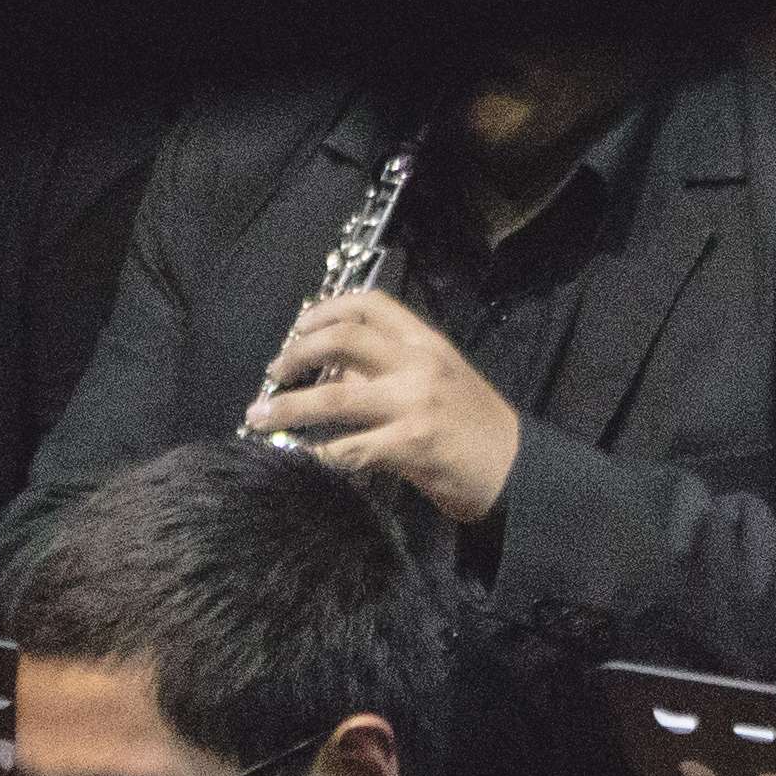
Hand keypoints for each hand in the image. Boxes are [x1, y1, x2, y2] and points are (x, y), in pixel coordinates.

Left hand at [244, 288, 525, 522]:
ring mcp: (413, 405)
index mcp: (425, 342)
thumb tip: (335, 373)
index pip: (368, 305)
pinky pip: (349, 449)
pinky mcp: (410, 447)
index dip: (324, 310)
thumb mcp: (439, 381)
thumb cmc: (474, 428)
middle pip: (341, 340)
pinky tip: (295, 460)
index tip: (298, 327)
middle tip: (273, 373)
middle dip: (295, 354)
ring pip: (334, 397)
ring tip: (258, 417)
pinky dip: (315, 455)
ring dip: (288, 407)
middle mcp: (417, 365)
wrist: (517, 470)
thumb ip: (391, 370)